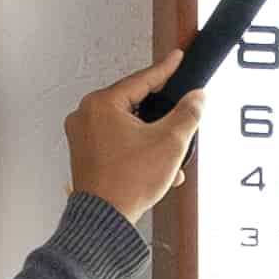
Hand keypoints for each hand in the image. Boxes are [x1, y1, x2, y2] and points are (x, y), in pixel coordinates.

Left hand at [67, 53, 201, 220]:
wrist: (105, 219)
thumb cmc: (127, 183)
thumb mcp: (170, 142)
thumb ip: (188, 113)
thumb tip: (197, 98)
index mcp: (102, 103)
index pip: (142, 79)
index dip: (166, 69)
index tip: (177, 58)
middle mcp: (86, 115)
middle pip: (134, 104)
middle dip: (160, 117)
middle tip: (179, 119)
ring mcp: (82, 135)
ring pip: (127, 125)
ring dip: (151, 138)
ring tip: (169, 156)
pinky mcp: (84, 154)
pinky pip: (116, 142)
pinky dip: (136, 149)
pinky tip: (154, 166)